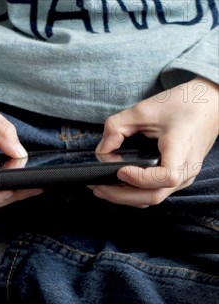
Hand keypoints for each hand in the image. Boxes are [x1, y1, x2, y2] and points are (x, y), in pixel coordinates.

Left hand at [94, 77, 218, 207]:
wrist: (210, 103)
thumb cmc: (182, 104)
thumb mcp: (144, 109)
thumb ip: (116, 127)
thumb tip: (101, 152)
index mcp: (183, 148)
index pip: (166, 176)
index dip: (140, 178)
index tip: (121, 170)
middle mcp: (187, 168)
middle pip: (153, 196)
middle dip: (120, 196)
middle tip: (97, 188)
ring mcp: (184, 177)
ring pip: (153, 198)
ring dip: (125, 198)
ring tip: (102, 189)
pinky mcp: (179, 179)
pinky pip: (155, 193)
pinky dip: (134, 193)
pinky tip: (118, 186)